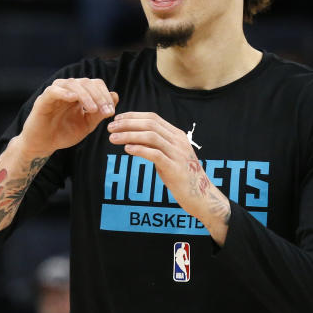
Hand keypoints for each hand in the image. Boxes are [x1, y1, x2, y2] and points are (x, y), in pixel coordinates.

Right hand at [20, 78, 118, 156]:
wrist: (44, 145)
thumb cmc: (64, 133)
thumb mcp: (87, 125)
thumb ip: (99, 113)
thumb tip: (115, 96)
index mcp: (80, 93)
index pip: (96, 84)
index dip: (105, 95)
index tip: (111, 112)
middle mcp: (68, 89)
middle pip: (87, 82)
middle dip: (99, 96)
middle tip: (106, 111)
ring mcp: (56, 92)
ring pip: (73, 84)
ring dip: (86, 95)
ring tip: (93, 109)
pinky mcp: (44, 99)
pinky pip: (54, 90)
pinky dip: (65, 92)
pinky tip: (73, 99)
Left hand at [107, 112, 230, 242]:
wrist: (202, 197)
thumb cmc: (182, 177)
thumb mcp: (169, 157)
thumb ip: (156, 146)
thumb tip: (134, 138)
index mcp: (177, 135)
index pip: (153, 118)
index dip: (133, 116)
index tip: (117, 119)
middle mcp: (178, 141)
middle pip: (150, 124)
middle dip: (128, 123)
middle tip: (110, 127)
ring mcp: (178, 154)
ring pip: (151, 137)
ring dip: (129, 135)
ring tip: (113, 138)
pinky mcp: (175, 168)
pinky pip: (155, 154)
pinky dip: (140, 149)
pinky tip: (127, 149)